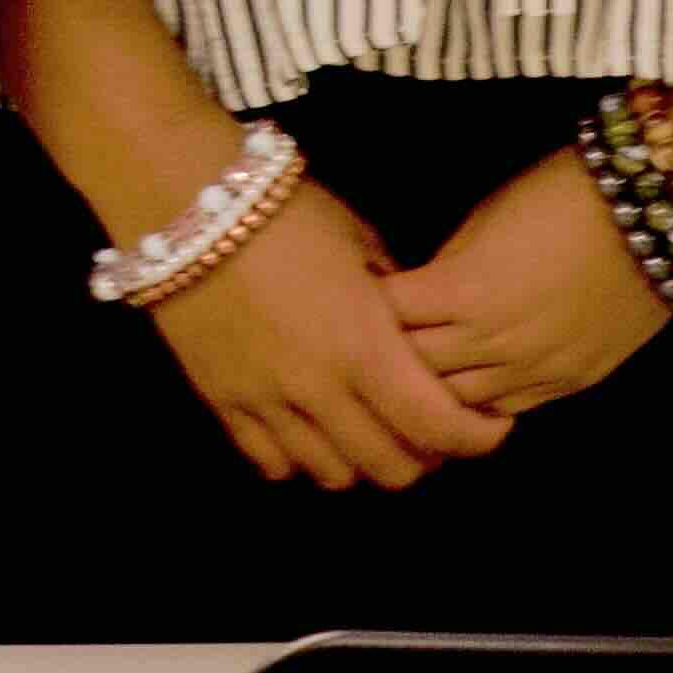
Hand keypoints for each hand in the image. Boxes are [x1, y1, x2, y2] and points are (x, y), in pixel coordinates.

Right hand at [137, 175, 505, 488]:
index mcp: (365, 347)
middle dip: (426, 456)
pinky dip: (299, 459)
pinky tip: (307, 431)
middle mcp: (320, 389)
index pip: (440, 428)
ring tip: (366, 431)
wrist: (183, 198)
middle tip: (429, 429)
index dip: (477, 439)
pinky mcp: (221, 400)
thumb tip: (412, 333)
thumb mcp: (362, 245)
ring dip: (362, 461)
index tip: (489, 425)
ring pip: (333, 474)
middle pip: (392, 468)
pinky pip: (271, 462)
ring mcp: (265, 401)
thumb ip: (396, 302)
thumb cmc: (286, 211)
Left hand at [386, 150, 672, 425]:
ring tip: (422, 369)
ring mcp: (536, 368)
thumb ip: (445, 270)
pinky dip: (481, 402)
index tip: (363, 297)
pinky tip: (470, 385)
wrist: (647, 218)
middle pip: (415, 366)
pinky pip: (508, 410)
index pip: (388, 316)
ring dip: (434, 386)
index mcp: (463, 289)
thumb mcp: (481, 221)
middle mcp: (495, 340)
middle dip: (391, 351)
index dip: (371, 306)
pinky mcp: (570, 383)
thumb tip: (415, 297)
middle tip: (380, 339)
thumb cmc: (555, 200)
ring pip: (458, 400)